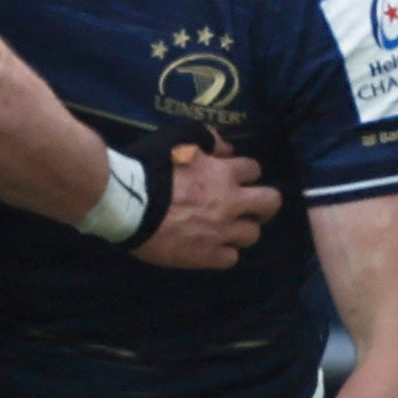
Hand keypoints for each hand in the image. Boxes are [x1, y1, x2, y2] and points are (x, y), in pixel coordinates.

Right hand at [136, 137, 280, 269]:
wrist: (128, 203)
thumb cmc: (150, 167)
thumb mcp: (179, 139)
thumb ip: (207, 139)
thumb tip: (227, 149)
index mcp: (224, 174)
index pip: (254, 169)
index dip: (245, 172)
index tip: (234, 175)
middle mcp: (231, 203)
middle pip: (270, 203)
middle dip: (264, 202)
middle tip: (250, 205)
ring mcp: (221, 232)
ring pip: (252, 234)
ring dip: (243, 228)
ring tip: (227, 227)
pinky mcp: (207, 256)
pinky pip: (231, 258)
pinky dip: (224, 251)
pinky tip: (212, 245)